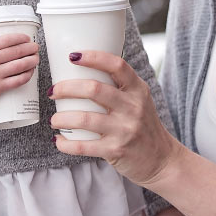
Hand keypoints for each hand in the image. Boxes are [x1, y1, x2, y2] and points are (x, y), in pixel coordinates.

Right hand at [0, 33, 38, 125]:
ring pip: (19, 65)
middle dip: (29, 48)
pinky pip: (17, 81)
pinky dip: (27, 75)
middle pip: (16, 51)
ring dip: (32, 60)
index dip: (19, 38)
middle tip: (35, 47)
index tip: (26, 38)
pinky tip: (31, 73)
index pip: (5, 40)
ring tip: (36, 58)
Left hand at [48, 50, 184, 187]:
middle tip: (54, 91)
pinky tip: (59, 140)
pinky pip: (83, 146)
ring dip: (61, 118)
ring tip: (54, 119)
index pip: (117, 65)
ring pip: (84, 119)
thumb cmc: (143, 125)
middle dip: (66, 88)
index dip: (94, 57)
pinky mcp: (116, 150)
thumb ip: (119, 86)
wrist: (161, 159)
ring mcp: (125, 130)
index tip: (73, 56)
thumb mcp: (139, 100)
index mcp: (138, 90)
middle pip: (94, 89)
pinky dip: (66, 143)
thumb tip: (83, 70)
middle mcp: (133, 107)